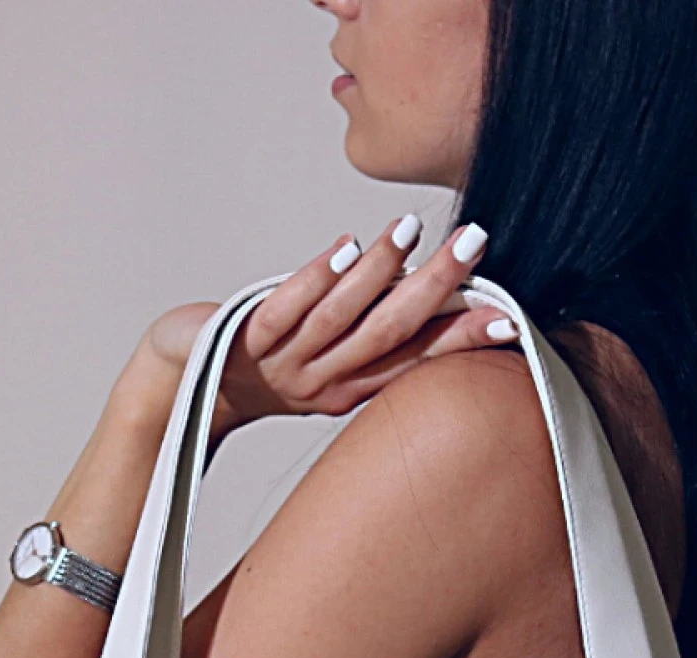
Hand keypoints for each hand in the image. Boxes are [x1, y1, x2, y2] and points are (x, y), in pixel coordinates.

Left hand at [124, 217, 517, 439]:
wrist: (187, 386)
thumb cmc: (268, 365)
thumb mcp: (331, 360)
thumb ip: (377, 335)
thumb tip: (436, 295)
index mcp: (353, 388)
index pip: (417, 360)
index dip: (462, 338)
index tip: (508, 315)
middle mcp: (326, 380)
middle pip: (390, 334)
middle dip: (435, 289)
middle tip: (475, 245)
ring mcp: (287, 361)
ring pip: (343, 318)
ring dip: (379, 273)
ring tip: (412, 230)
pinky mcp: (246, 336)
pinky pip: (287, 308)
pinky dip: (317, 278)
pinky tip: (344, 246)